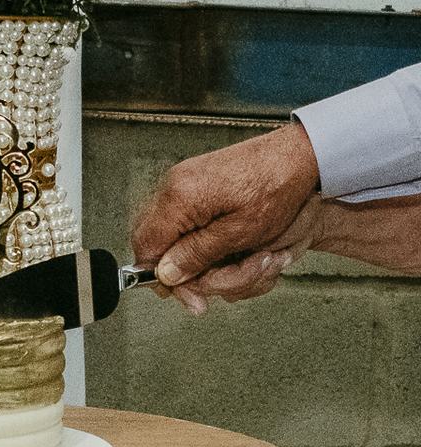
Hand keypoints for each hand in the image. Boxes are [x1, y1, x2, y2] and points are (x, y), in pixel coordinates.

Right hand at [130, 123, 320, 309]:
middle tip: (198, 285)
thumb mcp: (239, 234)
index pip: (146, 247)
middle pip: (149, 240)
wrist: (299, 154)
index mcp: (179, 198)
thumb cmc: (278, 187)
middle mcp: (173, 186)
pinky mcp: (193, 181)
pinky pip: (180, 218)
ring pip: (165, 232)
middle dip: (174, 266)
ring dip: (189, 253)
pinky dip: (195, 236)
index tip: (180, 291)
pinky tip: (220, 243)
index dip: (160, 276)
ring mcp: (182, 181)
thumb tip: (166, 273)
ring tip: (221, 260)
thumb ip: (196, 255)